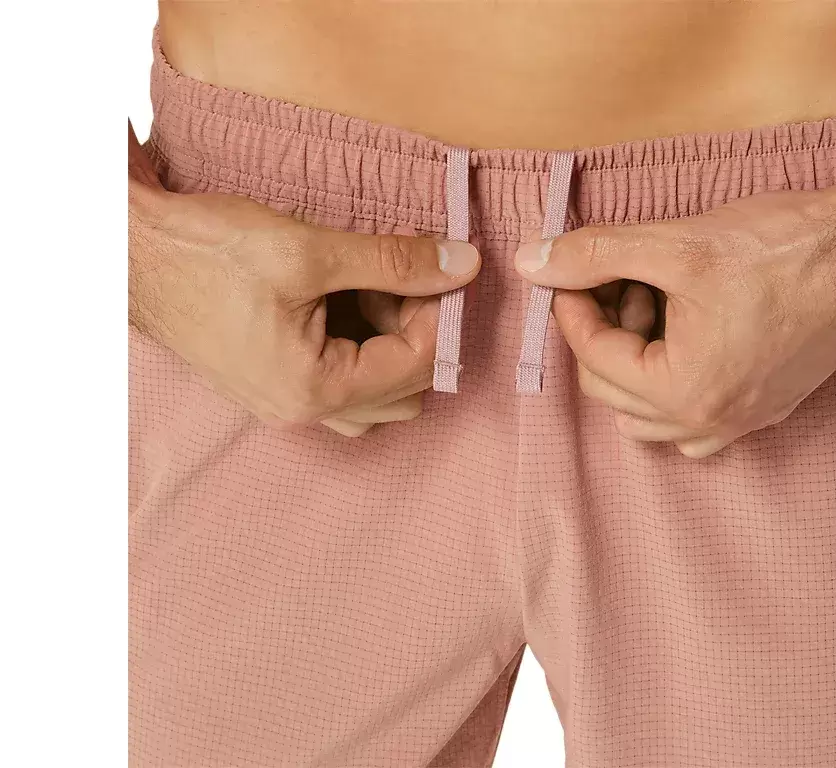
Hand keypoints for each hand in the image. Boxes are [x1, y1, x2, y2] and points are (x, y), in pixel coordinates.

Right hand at [129, 180, 479, 436]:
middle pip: (403, 394)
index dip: (440, 316)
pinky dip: (358, 347)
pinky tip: (344, 298)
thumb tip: (465, 264)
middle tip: (405, 280)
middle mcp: (301, 411)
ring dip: (389, 345)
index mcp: (314, 389)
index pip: (416, 367)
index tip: (443, 270)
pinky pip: (340, 383)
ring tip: (370, 288)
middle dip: (417, 336)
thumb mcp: (312, 250)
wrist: (131, 251)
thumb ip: (397, 261)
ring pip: (374, 395)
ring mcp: (284, 403)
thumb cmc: (209, 251)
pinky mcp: (272, 385)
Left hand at [515, 156, 835, 456]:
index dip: (570, 308)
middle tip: (622, 282)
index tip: (567, 270)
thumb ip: (596, 253)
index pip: (593, 358)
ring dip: (633, 366)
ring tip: (654, 309)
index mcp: (684, 391)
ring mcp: (741, 423)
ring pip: (649, 417)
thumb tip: (531, 260)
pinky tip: (685, 338)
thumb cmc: (783, 248)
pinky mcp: (766, 409)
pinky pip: (694, 423)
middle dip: (604, 333)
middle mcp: (710, 422)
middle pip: (612, 392)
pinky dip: (672, 389)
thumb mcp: (677, 244)